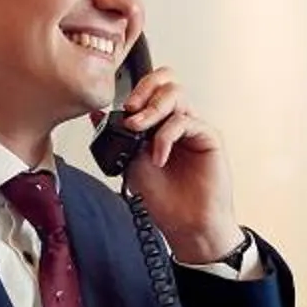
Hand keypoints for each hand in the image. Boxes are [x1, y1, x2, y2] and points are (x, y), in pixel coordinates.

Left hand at [97, 66, 242, 262]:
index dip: (137, 90)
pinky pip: (186, 121)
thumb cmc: (166, 200)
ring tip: (139, 130)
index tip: (122, 108)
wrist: (186, 225)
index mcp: (161, 124)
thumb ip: (119, 137)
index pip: (153, 89)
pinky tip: (159, 157)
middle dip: (145, 90)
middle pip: (167, 81)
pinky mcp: (209, 137)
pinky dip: (166, 136)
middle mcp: (179, 121)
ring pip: (177, 94)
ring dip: (153, 109)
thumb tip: (97, 114)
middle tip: (132, 110)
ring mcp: (194, 128)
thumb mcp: (130, 163)